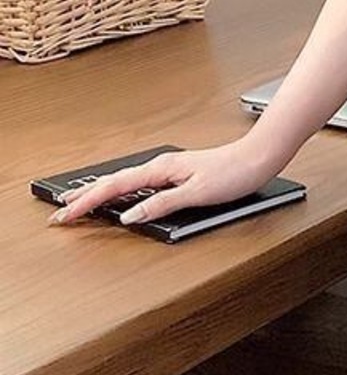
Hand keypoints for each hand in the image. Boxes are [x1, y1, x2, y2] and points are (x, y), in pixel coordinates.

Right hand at [47, 138, 277, 226]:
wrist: (259, 158)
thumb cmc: (235, 173)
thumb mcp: (197, 194)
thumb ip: (162, 205)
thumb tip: (130, 216)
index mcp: (160, 169)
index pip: (114, 187)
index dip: (87, 203)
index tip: (64, 216)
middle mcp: (161, 166)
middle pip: (113, 182)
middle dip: (84, 198)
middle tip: (60, 213)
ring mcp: (168, 170)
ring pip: (125, 182)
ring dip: (100, 193)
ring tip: (78, 204)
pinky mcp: (178, 175)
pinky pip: (139, 183)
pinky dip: (121, 191)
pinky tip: (120, 197)